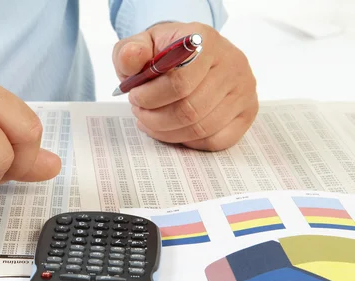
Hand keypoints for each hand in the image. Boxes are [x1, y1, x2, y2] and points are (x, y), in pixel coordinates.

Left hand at [113, 22, 257, 150]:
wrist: (191, 53)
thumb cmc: (165, 52)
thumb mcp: (142, 45)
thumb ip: (129, 52)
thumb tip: (130, 58)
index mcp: (206, 41)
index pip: (180, 82)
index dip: (151, 98)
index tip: (135, 97)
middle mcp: (232, 64)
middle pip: (190, 110)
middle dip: (155, 118)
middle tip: (140, 112)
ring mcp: (244, 90)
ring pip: (201, 129)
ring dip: (167, 132)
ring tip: (151, 120)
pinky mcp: (247, 112)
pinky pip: (216, 141)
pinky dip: (188, 141)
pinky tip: (172, 130)